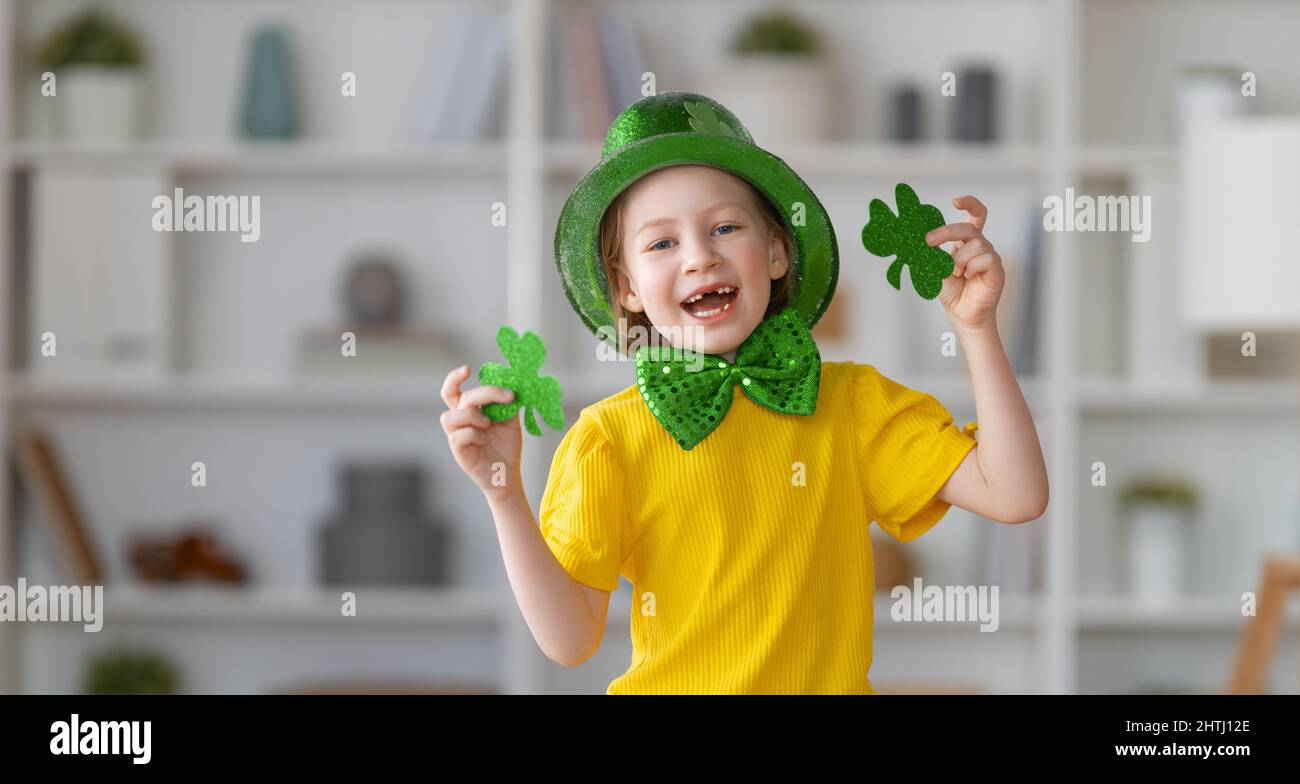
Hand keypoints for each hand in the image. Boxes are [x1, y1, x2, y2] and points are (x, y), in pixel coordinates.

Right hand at [440, 364, 522, 501]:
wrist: (509, 473)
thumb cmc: (506, 446)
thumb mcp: (510, 420)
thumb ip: (507, 402)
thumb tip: (512, 382)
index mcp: (469, 411)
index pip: (453, 391)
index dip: (454, 378)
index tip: (468, 368)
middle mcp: (460, 422)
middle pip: (457, 398)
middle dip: (482, 393)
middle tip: (506, 396)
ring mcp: (457, 437)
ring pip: (448, 417)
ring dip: (471, 415)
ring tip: (488, 423)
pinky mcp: (459, 453)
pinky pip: (457, 437)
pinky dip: (472, 434)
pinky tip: (484, 439)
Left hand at [926, 195, 1004, 331]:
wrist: (962, 315)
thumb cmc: (952, 292)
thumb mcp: (935, 269)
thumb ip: (930, 253)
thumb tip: (916, 239)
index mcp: (967, 243)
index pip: (976, 216)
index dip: (970, 204)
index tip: (955, 201)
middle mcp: (981, 246)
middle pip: (969, 228)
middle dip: (946, 231)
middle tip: (929, 241)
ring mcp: (990, 256)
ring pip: (975, 245)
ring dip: (959, 260)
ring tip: (957, 274)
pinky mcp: (997, 268)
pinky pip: (984, 259)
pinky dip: (971, 268)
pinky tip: (969, 277)